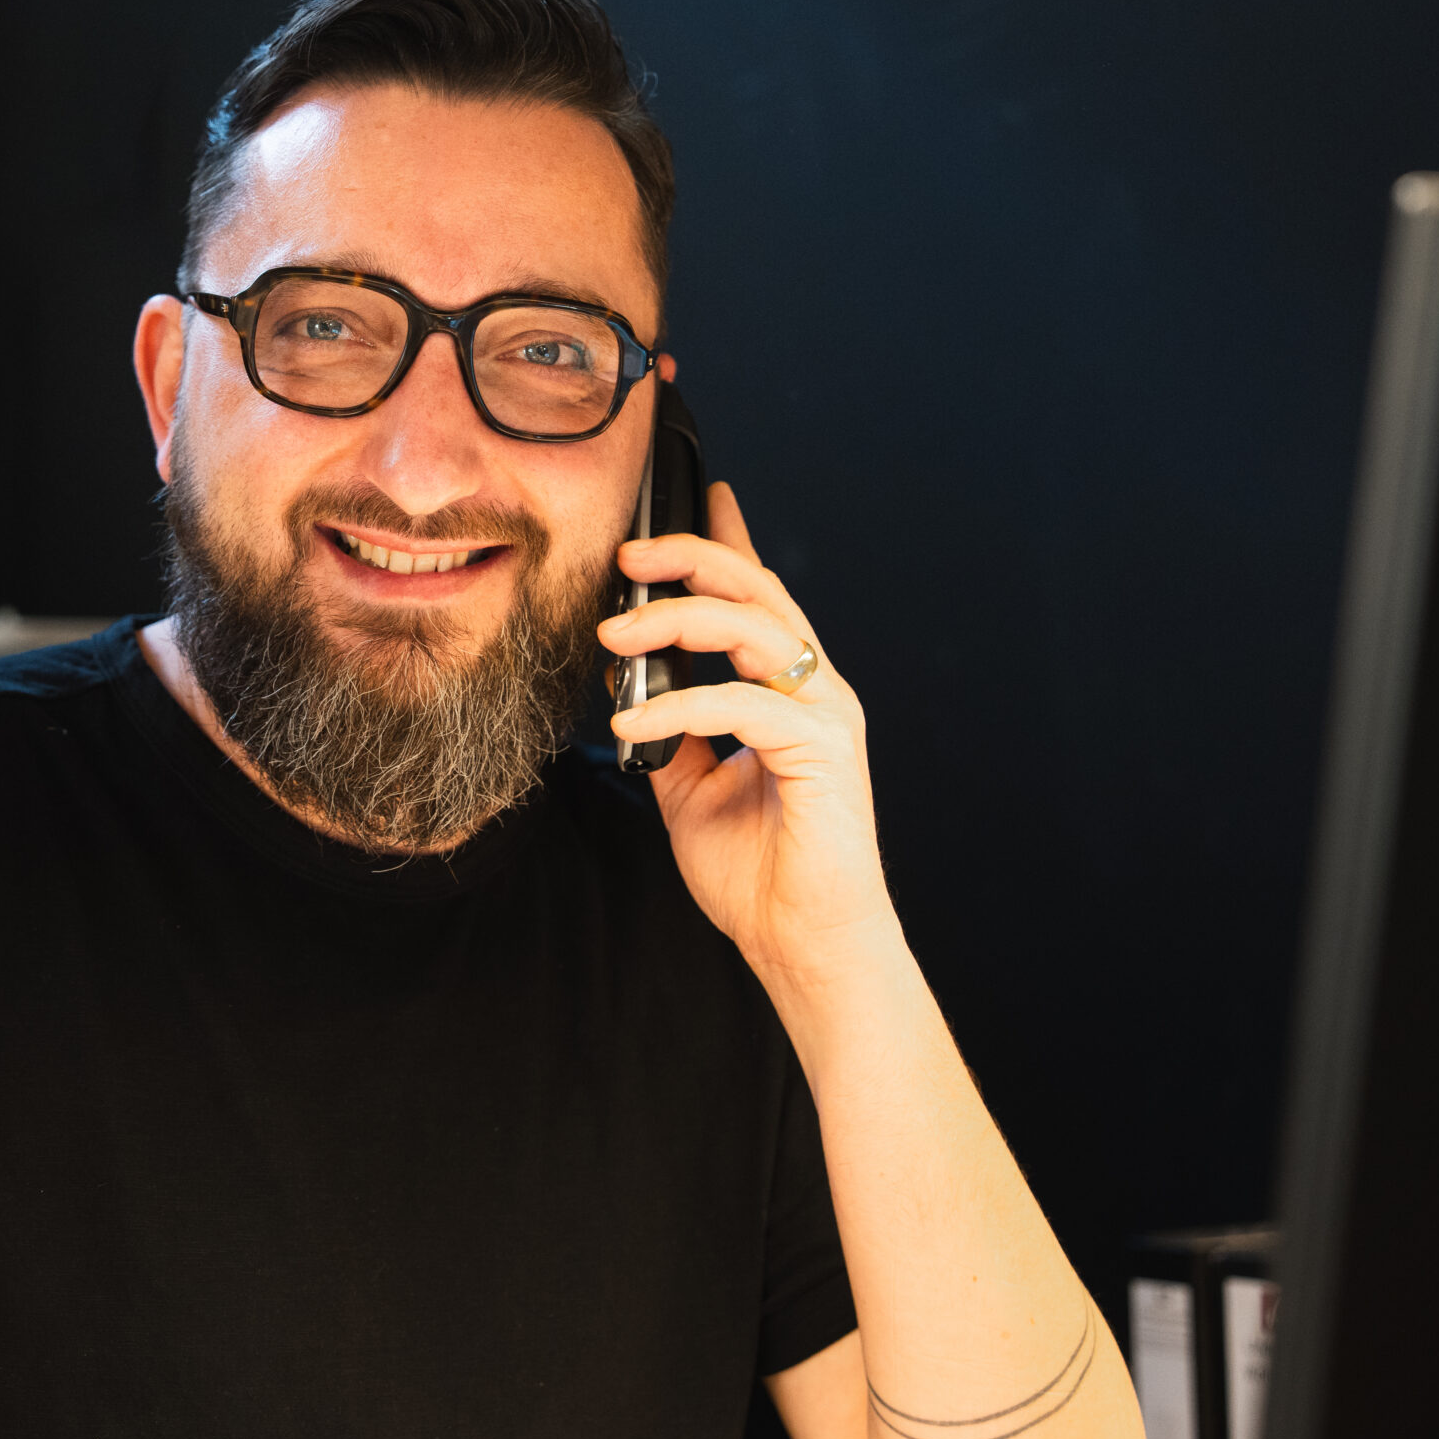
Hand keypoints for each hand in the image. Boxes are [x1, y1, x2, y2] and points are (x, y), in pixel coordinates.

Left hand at [598, 483, 897, 987]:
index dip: (729, 540)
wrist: (803, 945)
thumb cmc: (758, 874)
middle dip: (691, 557)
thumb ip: (670, 733)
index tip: (701, 493)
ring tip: (612, 634)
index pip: (757, 597)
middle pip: (757, 589)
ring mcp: (826, 713)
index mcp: (788, 691)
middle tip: (626, 554)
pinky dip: (681, 708)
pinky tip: (634, 730)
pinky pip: (743, 704)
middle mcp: (814, 689)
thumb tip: (626, 686)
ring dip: (676, 620)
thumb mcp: (691, 791)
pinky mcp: (824, 748)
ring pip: (754, 627)